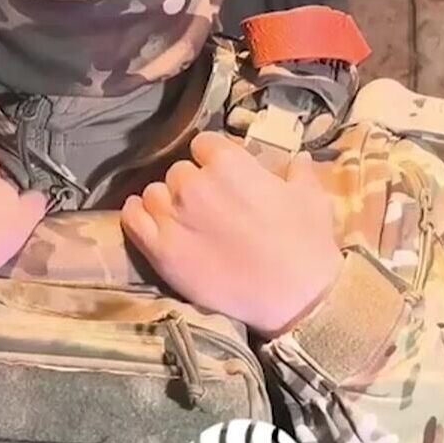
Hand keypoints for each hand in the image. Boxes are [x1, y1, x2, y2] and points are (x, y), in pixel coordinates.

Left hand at [121, 131, 342, 338]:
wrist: (294, 298)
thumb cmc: (306, 244)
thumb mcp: (311, 198)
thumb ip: (299, 172)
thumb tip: (300, 158)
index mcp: (228, 163)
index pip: (204, 144)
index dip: (213, 158)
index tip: (221, 173)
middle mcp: (193, 183)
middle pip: (179, 171)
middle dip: (192, 183)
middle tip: (208, 204)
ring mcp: (172, 216)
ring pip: (154, 194)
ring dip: (166, 201)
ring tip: (183, 219)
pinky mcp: (160, 250)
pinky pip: (133, 219)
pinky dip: (136, 214)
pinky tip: (146, 217)